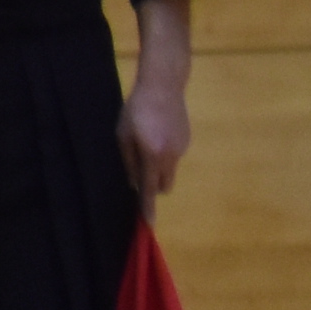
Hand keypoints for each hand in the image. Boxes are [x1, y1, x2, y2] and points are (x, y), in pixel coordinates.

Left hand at [120, 80, 189, 200]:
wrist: (163, 86)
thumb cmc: (136, 110)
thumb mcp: (124, 136)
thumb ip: (129, 162)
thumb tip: (135, 183)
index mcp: (153, 156)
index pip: (150, 189)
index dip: (148, 206)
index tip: (149, 223)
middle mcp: (171, 157)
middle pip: (165, 184)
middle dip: (155, 186)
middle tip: (141, 172)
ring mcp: (182, 148)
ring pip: (169, 169)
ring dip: (159, 166)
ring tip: (148, 141)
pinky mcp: (186, 139)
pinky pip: (174, 155)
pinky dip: (165, 153)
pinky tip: (159, 132)